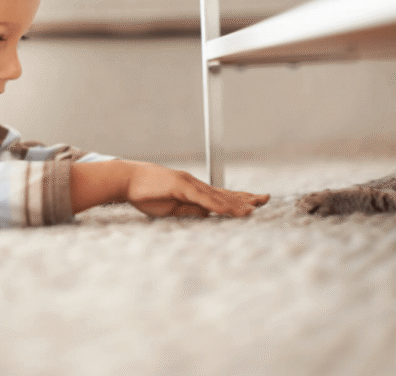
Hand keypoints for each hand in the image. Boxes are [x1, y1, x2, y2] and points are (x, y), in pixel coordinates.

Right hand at [123, 161, 268, 217]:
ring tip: (255, 208)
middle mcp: (196, 185)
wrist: (128, 180)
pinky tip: (233, 209)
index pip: (221, 196)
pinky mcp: (182, 186)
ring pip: (219, 196)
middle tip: (266, 199)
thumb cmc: (146, 194)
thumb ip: (190, 210)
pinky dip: (221, 204)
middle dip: (247, 197)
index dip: (239, 199)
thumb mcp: (172, 208)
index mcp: (194, 190)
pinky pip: (205, 198)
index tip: (255, 203)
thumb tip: (208, 215)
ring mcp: (190, 184)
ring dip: (238, 203)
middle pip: (226, 192)